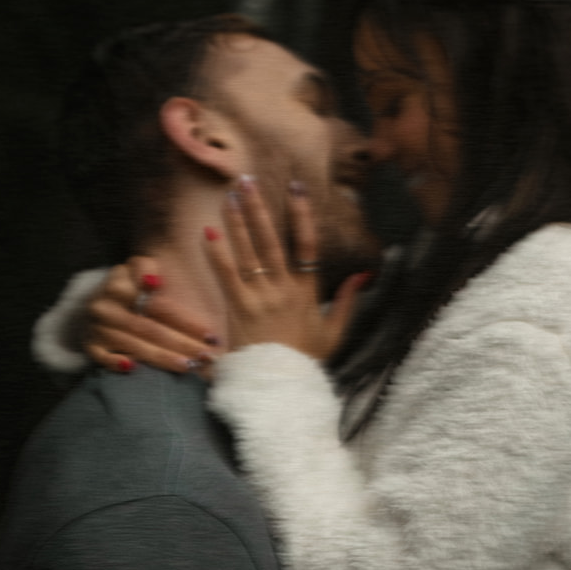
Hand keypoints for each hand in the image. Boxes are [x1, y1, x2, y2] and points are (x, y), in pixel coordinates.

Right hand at [85, 259, 219, 374]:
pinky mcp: (91, 346)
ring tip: (188, 367)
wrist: (98, 302)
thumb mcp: (138, 268)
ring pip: (134, 345)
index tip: (208, 334)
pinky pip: (102, 358)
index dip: (184, 321)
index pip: (156, 307)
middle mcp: (106, 307)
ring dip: (162, 358)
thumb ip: (146, 269)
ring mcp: (97, 328)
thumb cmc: (128, 286)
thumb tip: (154, 282)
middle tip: (206, 355)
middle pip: (149, 329)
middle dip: (181, 344)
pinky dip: (116, 363)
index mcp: (118, 285)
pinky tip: (135, 368)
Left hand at [208, 178, 371, 359]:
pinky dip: (217, 254)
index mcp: (307, 292)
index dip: (302, 215)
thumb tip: (362, 275)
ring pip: (249, 252)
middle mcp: (284, 290)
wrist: (282, 388)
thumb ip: (348, 302)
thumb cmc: (305, 362)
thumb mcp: (334, 333)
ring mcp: (261, 299)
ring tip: (227, 196)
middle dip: (259, 209)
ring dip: (237, 222)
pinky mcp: (239, 310)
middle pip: (272, 240)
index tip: (296, 188)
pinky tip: (207, 233)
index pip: (307, 245)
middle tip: (247, 181)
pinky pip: (227, 276)